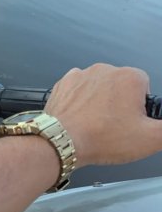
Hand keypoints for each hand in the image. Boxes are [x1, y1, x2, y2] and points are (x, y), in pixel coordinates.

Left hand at [45, 63, 161, 166]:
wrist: (62, 141)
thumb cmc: (101, 138)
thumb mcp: (150, 139)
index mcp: (129, 77)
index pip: (145, 86)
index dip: (141, 107)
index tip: (135, 120)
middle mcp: (105, 70)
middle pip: (121, 86)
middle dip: (121, 104)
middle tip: (116, 126)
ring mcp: (82, 75)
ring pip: (99, 88)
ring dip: (100, 103)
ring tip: (97, 125)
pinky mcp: (64, 83)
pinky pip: (78, 91)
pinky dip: (80, 103)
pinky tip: (82, 119)